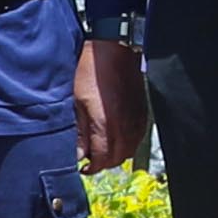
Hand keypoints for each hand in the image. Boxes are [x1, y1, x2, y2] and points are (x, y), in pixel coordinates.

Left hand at [75, 37, 145, 175]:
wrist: (114, 49)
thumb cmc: (90, 70)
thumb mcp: (75, 101)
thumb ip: (77, 131)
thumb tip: (76, 155)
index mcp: (106, 125)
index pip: (102, 159)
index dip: (92, 168)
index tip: (83, 168)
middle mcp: (125, 126)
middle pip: (117, 158)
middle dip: (103, 163)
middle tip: (90, 159)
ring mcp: (136, 119)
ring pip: (129, 150)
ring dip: (116, 154)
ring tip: (102, 149)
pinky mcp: (142, 111)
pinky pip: (138, 137)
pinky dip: (128, 144)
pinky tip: (117, 137)